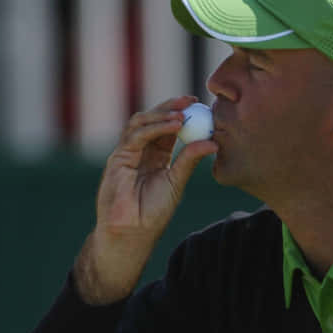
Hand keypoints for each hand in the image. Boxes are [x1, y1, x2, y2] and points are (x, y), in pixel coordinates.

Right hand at [75, 96, 217, 303]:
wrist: (132, 232)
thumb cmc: (153, 212)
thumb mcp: (177, 182)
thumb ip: (190, 160)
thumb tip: (213, 143)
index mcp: (156, 156)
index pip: (168, 128)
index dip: (181, 114)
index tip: (199, 105)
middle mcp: (141, 151)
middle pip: (153, 119)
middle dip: (171, 106)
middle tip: (191, 100)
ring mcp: (128, 153)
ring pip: (141, 122)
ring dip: (162, 115)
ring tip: (183, 115)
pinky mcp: (118, 158)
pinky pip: (135, 136)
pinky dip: (154, 127)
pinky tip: (173, 126)